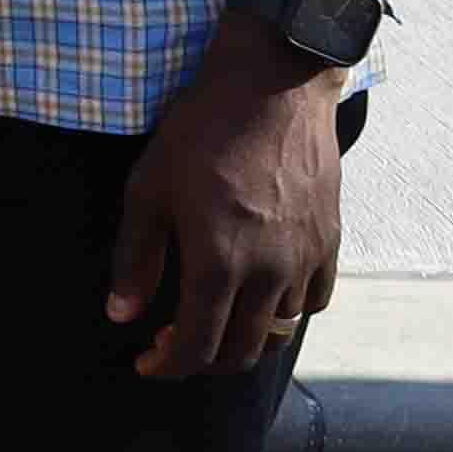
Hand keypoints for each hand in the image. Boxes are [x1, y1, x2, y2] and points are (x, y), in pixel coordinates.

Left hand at [109, 60, 340, 379]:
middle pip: (241, 352)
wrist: (273, 85)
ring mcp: (305, 257)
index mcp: (218, 263)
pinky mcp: (330, 240)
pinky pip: (314, 301)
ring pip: (279, 330)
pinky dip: (286, 311)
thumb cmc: (202, 130)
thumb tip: (122, 314)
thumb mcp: (150, 188)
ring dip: (243, 337)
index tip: (147, 362)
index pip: (196, 349)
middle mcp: (269, 271)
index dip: (168, 367)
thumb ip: (136, 258)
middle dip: (202, 360)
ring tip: (215, 315)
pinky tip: (261, 293)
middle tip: (174, 341)